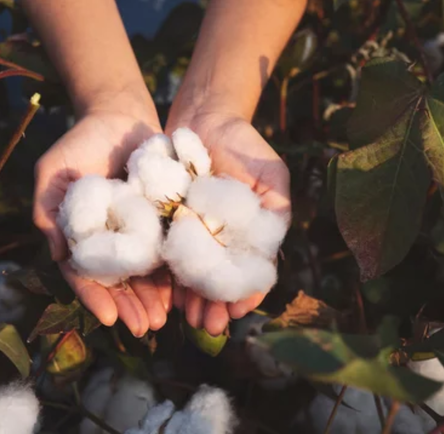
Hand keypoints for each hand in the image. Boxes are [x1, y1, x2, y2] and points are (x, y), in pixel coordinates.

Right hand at [33, 102, 171, 336]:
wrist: (119, 115)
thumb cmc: (80, 141)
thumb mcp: (53, 170)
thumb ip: (48, 209)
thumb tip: (56, 255)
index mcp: (80, 235)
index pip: (84, 273)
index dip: (94, 297)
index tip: (108, 318)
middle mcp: (108, 239)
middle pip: (118, 282)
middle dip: (129, 307)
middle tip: (144, 328)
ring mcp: (136, 232)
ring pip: (144, 274)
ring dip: (152, 299)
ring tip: (163, 320)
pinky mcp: (162, 219)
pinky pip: (167, 251)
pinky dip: (173, 273)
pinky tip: (181, 293)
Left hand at [167, 112, 290, 335]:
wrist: (204, 117)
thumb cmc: (245, 146)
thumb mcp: (271, 176)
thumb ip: (276, 210)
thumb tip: (272, 252)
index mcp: (247, 235)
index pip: (247, 272)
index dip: (244, 294)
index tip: (237, 311)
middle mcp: (220, 239)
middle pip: (218, 280)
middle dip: (214, 305)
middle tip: (208, 326)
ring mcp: (193, 233)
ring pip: (193, 274)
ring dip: (192, 299)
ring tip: (189, 320)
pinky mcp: (167, 222)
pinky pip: (168, 253)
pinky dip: (169, 275)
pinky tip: (168, 294)